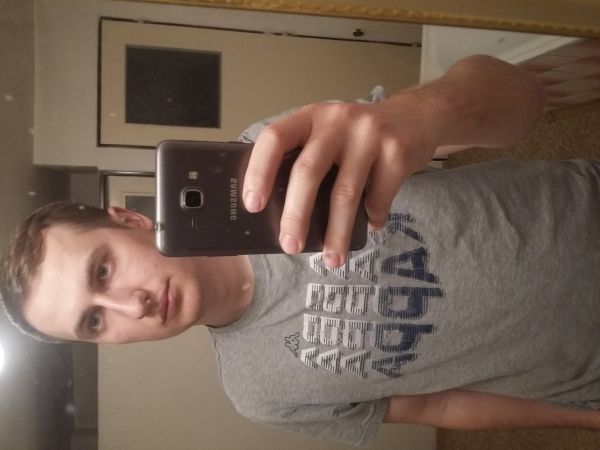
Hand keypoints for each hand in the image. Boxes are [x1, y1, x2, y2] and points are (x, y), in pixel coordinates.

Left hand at [242, 92, 441, 266]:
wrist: (416, 117)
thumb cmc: (358, 135)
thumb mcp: (328, 134)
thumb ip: (306, 159)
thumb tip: (282, 215)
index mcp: (310, 117)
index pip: (275, 138)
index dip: (259, 171)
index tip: (253, 205)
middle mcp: (336, 120)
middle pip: (307, 171)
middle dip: (296, 214)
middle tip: (289, 245)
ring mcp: (368, 134)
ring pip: (345, 193)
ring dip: (336, 232)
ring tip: (331, 258)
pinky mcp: (396, 151)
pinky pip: (378, 197)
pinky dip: (372, 218)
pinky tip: (370, 227)